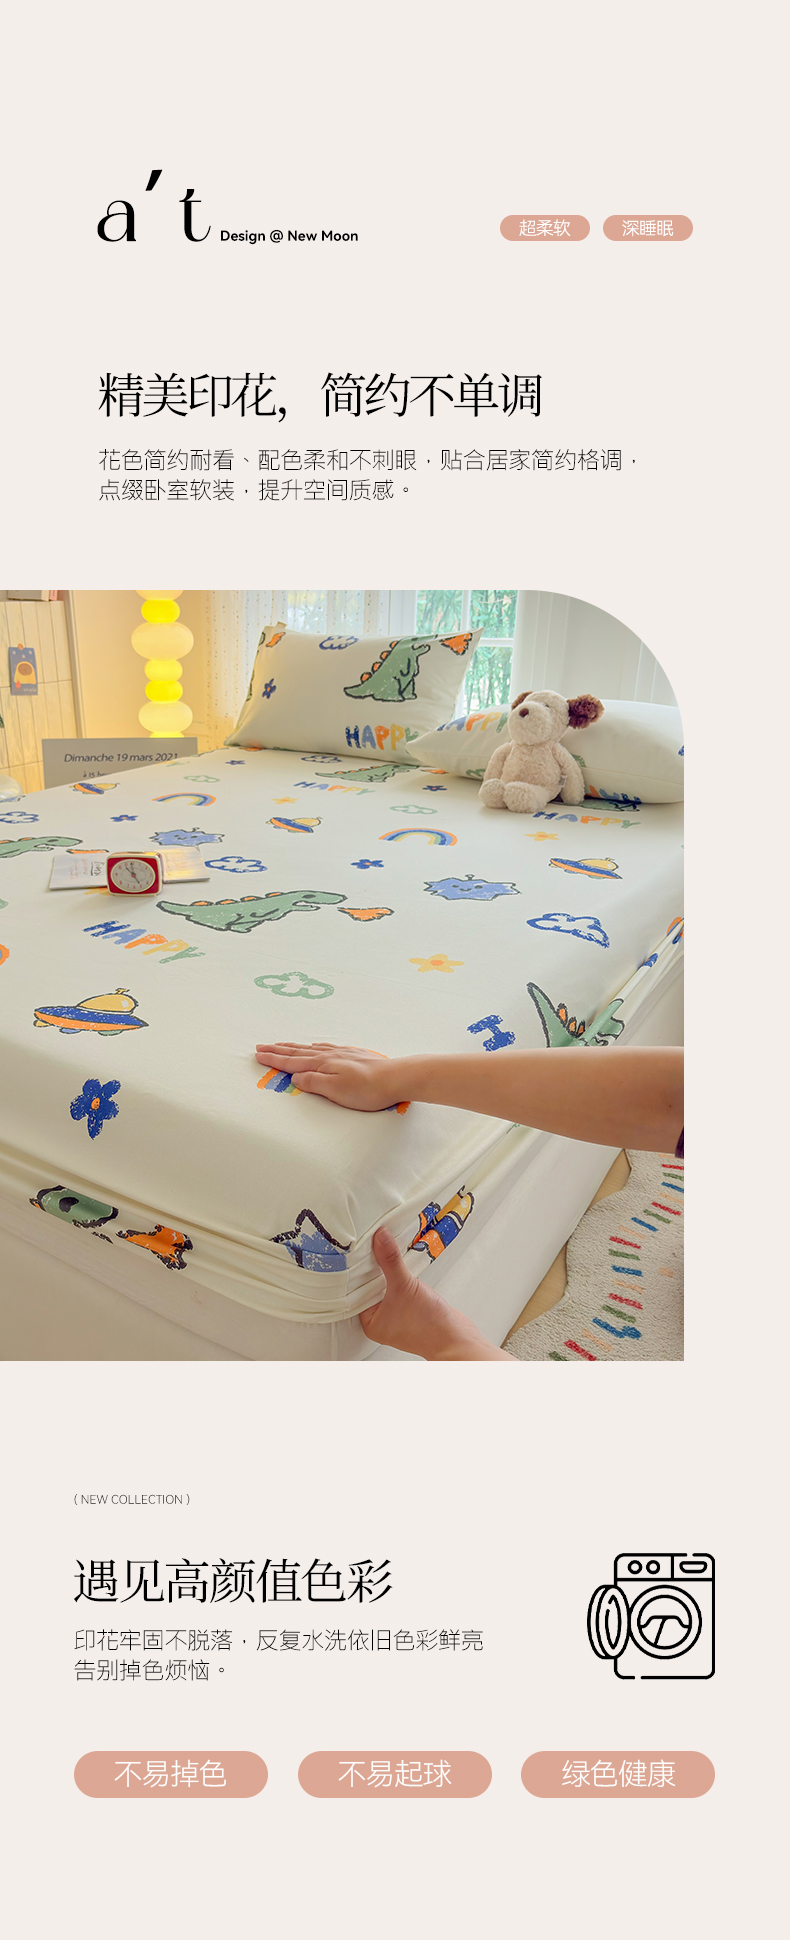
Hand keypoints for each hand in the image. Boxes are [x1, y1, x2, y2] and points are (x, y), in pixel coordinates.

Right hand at [254, 1041, 403, 1111]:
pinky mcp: (352, 1055)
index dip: (273, 1059)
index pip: (291, 1061)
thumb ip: (312, 1082)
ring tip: (282, 1044)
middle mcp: (329, 1055)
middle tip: (262, 1046)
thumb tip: (295, 1076)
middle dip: (278, 1049)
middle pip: (297, 1052)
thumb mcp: (334, 1090)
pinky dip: (312, 1046)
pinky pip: (324, 1048)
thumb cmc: (366, 1089)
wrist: (395, 1078)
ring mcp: (341, 1054)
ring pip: (310, 1048)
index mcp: (321, 1064)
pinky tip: (315, 1047)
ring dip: (293, 1047)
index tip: (258, 1054)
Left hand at [359, 1228, 514, 1360]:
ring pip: (385, 1285)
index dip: (357, 1268)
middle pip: (370, 1285)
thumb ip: (390, 1260)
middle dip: (373, 1267)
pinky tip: (401, 1263)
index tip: (358, 1248)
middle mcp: (380, 1319)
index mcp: (370, 1321)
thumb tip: (380, 1238)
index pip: (355, 1289)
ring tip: (386, 1249)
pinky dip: (400, 1275)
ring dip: (388, 1269)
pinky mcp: (410, 1308)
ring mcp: (396, 1314)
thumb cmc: (428, 1327)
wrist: (456, 1338)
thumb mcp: (404, 1286)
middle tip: (372, 1243)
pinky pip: (399, 1287)